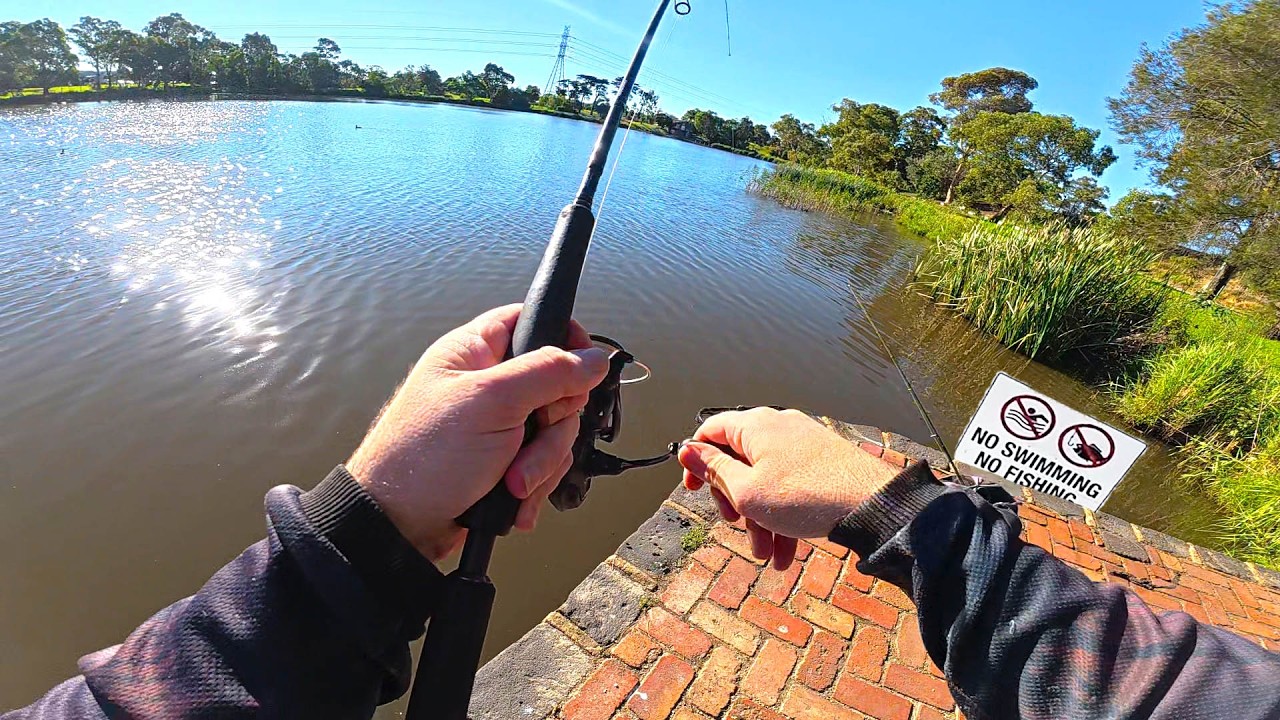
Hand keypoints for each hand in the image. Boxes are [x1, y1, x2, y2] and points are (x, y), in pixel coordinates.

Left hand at [346, 304, 608, 561]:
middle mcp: (488, 383)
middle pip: (557, 385)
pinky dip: (535, 485)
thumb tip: (597, 357)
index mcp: (475, 350)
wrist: (397, 527)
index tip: (581, 368)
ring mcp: (498, 424)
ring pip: (554, 430)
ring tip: (513, 485)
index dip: (564, 337)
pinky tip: (516, 504)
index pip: (531, 320)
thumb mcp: (492, 403)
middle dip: (552, 426)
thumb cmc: (426, 456)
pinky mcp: (504, 461)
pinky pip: (542, 463)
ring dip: (542, 463)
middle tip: (528, 443)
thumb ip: (549, 373)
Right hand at [678, 407, 897, 569]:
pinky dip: (783, 516)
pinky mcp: (821, 461)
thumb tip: (687, 450)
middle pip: (738, 461)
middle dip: (734, 501)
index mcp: (754, 426)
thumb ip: (713, 470)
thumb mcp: (746, 491)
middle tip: (735, 526)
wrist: (873, 504)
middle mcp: (777, 427)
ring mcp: (802, 444)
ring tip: (767, 557)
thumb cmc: (805, 496)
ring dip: (760, 520)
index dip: (695, 461)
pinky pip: (790, 487)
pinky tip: (786, 553)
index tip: (691, 490)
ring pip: (766, 481)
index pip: (710, 432)